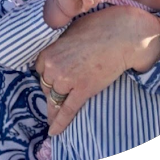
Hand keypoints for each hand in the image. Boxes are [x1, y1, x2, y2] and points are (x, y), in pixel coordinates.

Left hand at [35, 5, 159, 134]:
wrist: (120, 36)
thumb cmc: (97, 27)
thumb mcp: (71, 31)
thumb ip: (60, 45)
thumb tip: (58, 51)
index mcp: (49, 51)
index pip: (39, 69)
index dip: (46, 72)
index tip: (51, 75)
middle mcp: (54, 67)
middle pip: (46, 84)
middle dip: (52, 87)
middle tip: (60, 88)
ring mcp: (67, 81)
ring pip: (54, 99)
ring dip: (54, 105)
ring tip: (52, 115)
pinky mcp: (83, 91)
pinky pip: (67, 111)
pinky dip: (59, 123)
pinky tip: (54, 132)